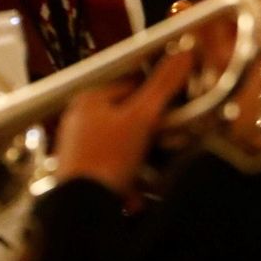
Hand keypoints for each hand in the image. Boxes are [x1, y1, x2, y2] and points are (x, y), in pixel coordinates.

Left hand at [52, 50, 193, 196]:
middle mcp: (78, 121)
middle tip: (165, 143)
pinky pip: (111, 169)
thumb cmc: (105, 159)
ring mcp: (77, 148)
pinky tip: (134, 192)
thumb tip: (183, 53)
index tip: (173, 109)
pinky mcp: (81, 173)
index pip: (131, 86)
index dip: (156, 97)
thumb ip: (163, 85)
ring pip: (120, 145)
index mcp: (88, 100)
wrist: (82, 208)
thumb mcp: (142, 117)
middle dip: (149, 132)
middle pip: (126, 117)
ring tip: (149, 172)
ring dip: (140, 159)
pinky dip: (126, 179)